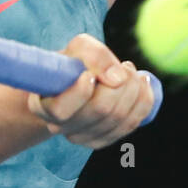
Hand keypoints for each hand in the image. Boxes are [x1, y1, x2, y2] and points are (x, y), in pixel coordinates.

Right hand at [26, 34, 155, 148]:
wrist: (75, 80)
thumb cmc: (74, 62)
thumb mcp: (78, 48)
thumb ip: (94, 55)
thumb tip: (118, 78)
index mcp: (44, 105)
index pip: (60, 110)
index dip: (80, 91)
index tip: (90, 74)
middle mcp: (60, 126)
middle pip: (100, 110)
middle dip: (121, 83)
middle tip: (125, 65)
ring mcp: (82, 137)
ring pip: (119, 118)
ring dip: (134, 90)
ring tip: (131, 71)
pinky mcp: (103, 140)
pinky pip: (131, 124)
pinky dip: (143, 102)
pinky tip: (142, 85)